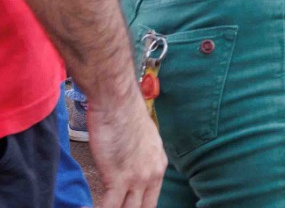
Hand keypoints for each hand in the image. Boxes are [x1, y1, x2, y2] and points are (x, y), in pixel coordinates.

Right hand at [86, 91, 165, 207]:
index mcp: (159, 165)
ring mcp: (138, 178)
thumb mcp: (143, 139)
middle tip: (115, 207)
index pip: (152, 200)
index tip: (126, 207)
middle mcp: (153, 174)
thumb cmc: (124, 115)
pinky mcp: (118, 178)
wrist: (117, 103)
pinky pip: (109, 207)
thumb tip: (128, 167)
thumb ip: (140, 158)